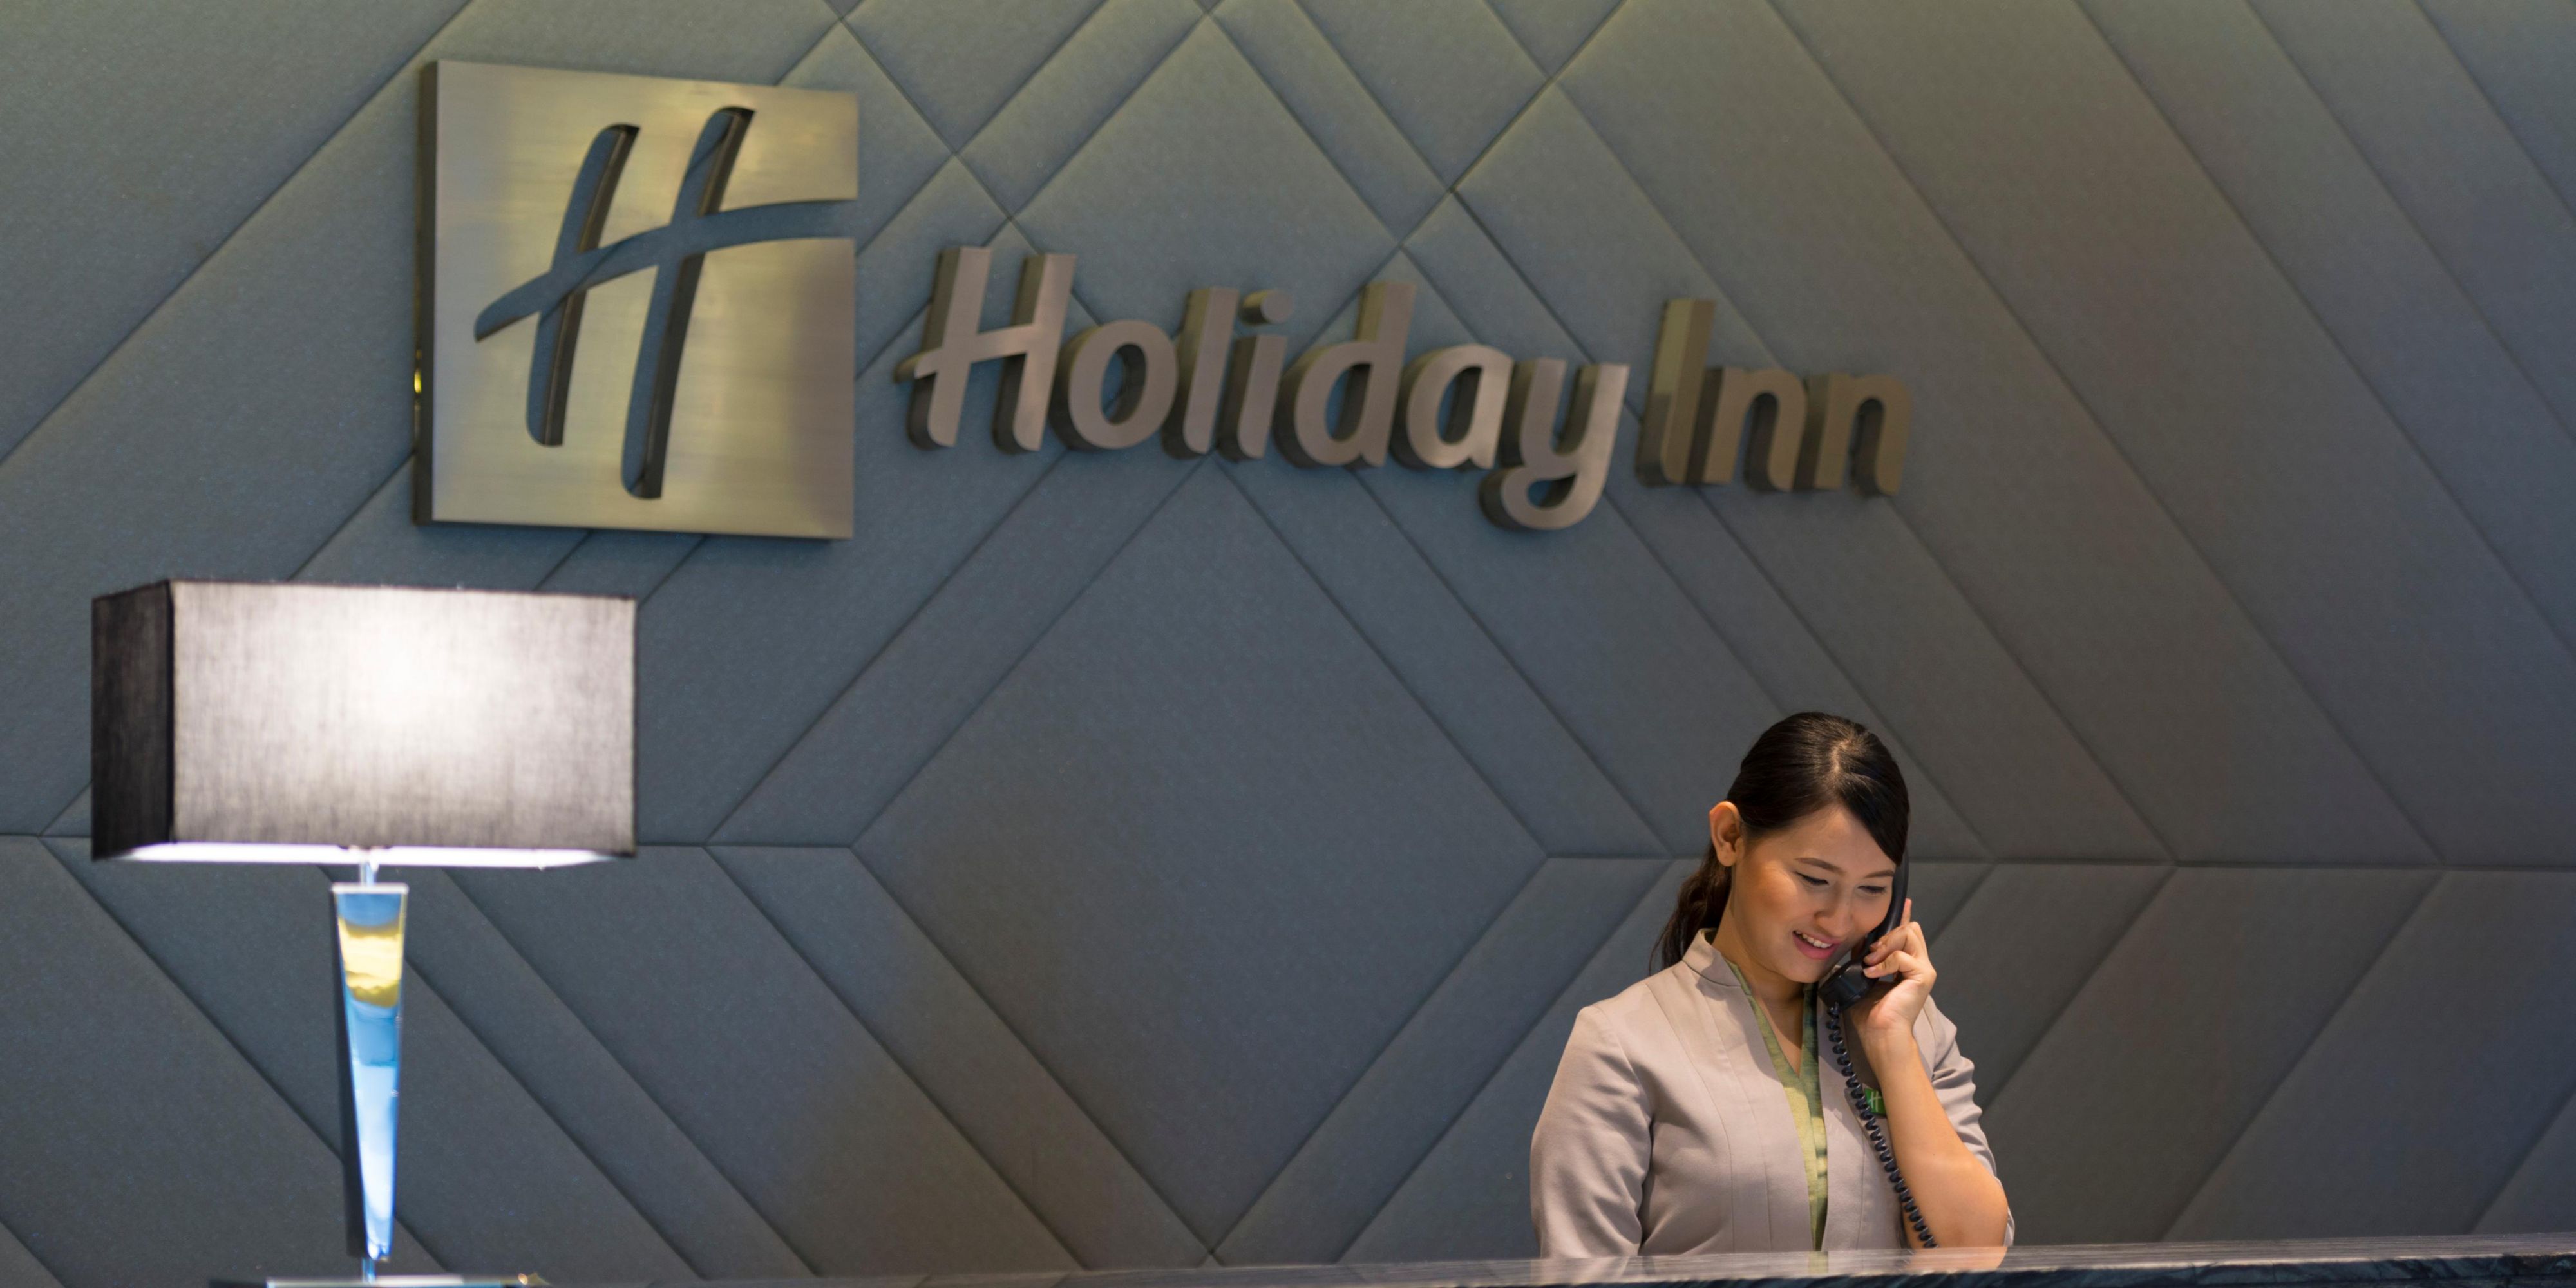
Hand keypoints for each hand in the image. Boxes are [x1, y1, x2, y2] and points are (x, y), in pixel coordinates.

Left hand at [1846, 898, 1932, 1041]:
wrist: (1880, 1035)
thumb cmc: (1870, 1013)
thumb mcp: (1864, 976)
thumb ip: (1865, 958)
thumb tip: (1859, 940)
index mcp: (1907, 964)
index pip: (1908, 932)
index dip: (1902, 916)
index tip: (1901, 902)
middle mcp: (1919, 964)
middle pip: (1910, 928)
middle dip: (1887, 934)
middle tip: (1870, 953)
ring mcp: (1924, 969)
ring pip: (1908, 934)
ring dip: (1885, 945)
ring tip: (1870, 963)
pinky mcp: (1923, 976)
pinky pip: (1902, 956)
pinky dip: (1884, 963)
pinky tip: (1872, 974)